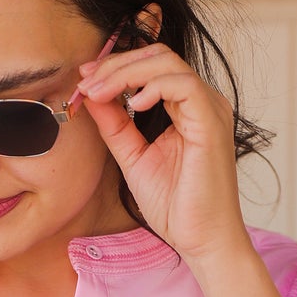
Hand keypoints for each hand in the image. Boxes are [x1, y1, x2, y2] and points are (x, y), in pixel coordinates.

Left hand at [75, 41, 252, 271]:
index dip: (115, 66)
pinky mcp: (212, 122)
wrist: (201, 240)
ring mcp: (210, 109)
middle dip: (116, 64)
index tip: (84, 79)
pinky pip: (183, 85)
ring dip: (126, 73)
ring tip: (98, 92)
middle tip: (86, 82)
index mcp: (187, 108)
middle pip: (158, 56)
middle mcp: (201, 102)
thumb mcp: (132, 157)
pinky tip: (132, 104)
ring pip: (167, 63)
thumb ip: (114, 124)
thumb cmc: (175, 206)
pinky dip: (153, 86)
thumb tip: (90, 94)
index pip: (151, 66)